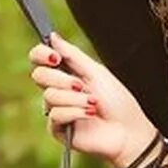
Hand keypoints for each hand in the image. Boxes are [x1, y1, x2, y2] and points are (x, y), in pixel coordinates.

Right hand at [28, 32, 155, 165]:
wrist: (127, 131)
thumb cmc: (117, 101)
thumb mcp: (96, 72)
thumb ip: (73, 54)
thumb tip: (52, 36)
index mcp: (66, 73)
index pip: (39, 59)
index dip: (40, 54)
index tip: (55, 57)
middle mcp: (58, 90)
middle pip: (39, 75)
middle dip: (61, 79)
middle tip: (81, 85)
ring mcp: (56, 109)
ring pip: (49, 96)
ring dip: (74, 98)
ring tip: (93, 103)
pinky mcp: (57, 129)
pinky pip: (55, 115)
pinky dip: (75, 112)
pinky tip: (89, 114)